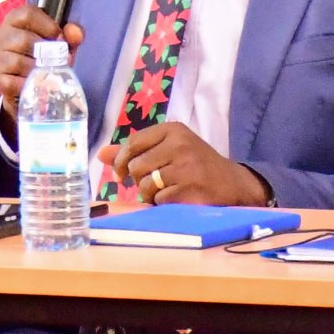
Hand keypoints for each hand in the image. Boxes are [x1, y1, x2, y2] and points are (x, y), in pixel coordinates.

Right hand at [0, 5, 82, 135]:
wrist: (29, 78)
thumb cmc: (45, 52)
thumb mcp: (61, 40)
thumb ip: (72, 33)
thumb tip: (75, 33)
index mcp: (16, 19)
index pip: (27, 14)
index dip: (47, 25)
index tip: (58, 36)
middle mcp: (2, 35)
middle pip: (24, 39)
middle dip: (46, 52)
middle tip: (58, 59)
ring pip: (18, 62)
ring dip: (38, 69)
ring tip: (48, 71)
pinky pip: (13, 82)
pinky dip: (29, 84)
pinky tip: (37, 82)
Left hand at [97, 123, 271, 205]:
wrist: (234, 184)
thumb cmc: (196, 166)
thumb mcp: (170, 150)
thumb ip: (135, 151)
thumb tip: (100, 154)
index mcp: (174, 130)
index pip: (133, 142)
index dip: (122, 160)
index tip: (122, 173)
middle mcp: (181, 144)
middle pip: (137, 166)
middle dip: (140, 180)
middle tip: (156, 183)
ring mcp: (187, 166)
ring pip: (146, 185)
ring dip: (150, 194)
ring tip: (166, 191)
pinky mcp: (191, 189)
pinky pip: (159, 200)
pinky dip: (164, 204)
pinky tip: (177, 199)